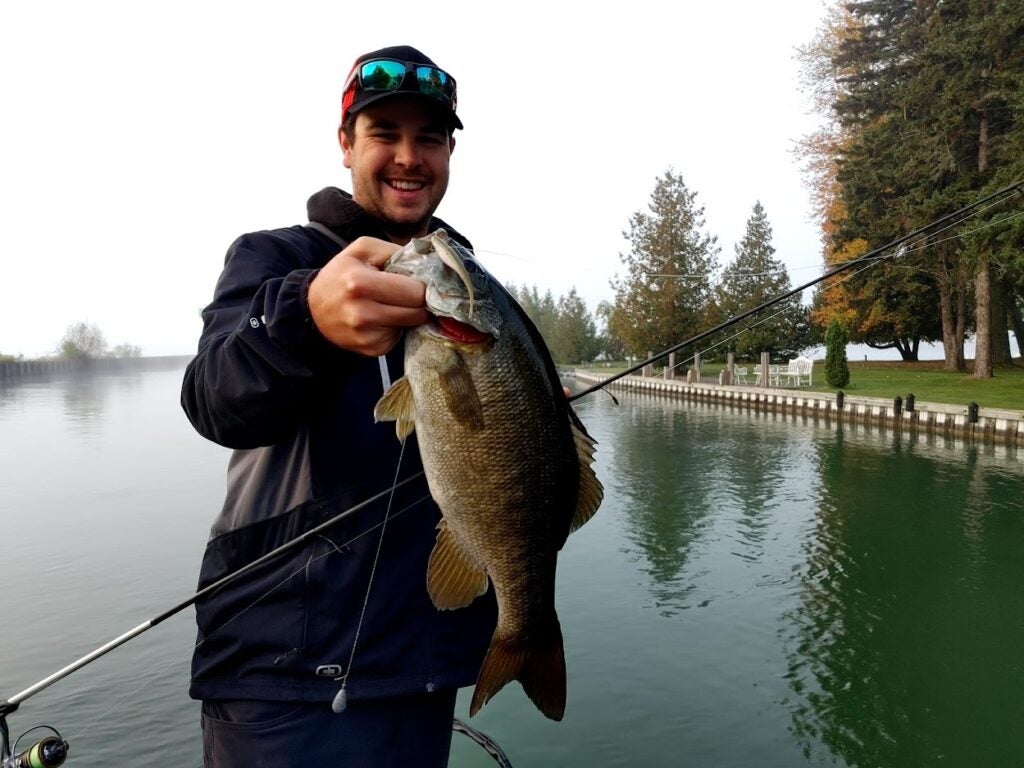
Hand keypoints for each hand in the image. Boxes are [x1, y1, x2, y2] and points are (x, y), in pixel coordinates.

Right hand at [308, 236, 429, 356]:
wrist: (314, 309)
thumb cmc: (342, 275)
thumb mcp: (361, 250)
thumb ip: (393, 251)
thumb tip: (426, 263)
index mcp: (360, 283)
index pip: (415, 291)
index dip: (420, 285)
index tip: (415, 282)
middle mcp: (363, 313)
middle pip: (418, 312)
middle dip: (418, 302)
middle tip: (408, 294)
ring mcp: (367, 336)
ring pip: (411, 326)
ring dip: (408, 315)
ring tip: (390, 305)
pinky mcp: (372, 350)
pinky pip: (399, 337)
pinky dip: (396, 328)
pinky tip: (381, 320)